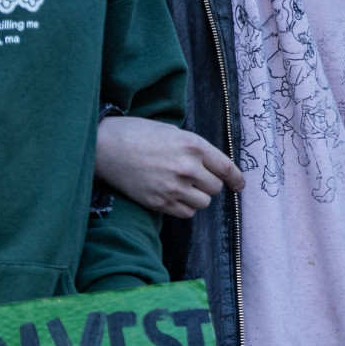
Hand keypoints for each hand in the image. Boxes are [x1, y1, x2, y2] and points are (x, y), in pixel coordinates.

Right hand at [95, 117, 244, 218]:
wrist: (105, 147)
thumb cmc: (138, 134)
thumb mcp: (173, 132)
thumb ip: (195, 149)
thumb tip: (213, 166)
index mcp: (194, 146)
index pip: (226, 168)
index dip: (236, 179)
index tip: (239, 185)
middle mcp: (187, 167)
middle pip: (215, 187)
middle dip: (208, 184)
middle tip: (193, 177)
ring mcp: (173, 187)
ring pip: (203, 203)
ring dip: (197, 197)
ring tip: (180, 186)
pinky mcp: (159, 203)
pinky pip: (186, 213)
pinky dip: (183, 207)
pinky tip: (172, 195)